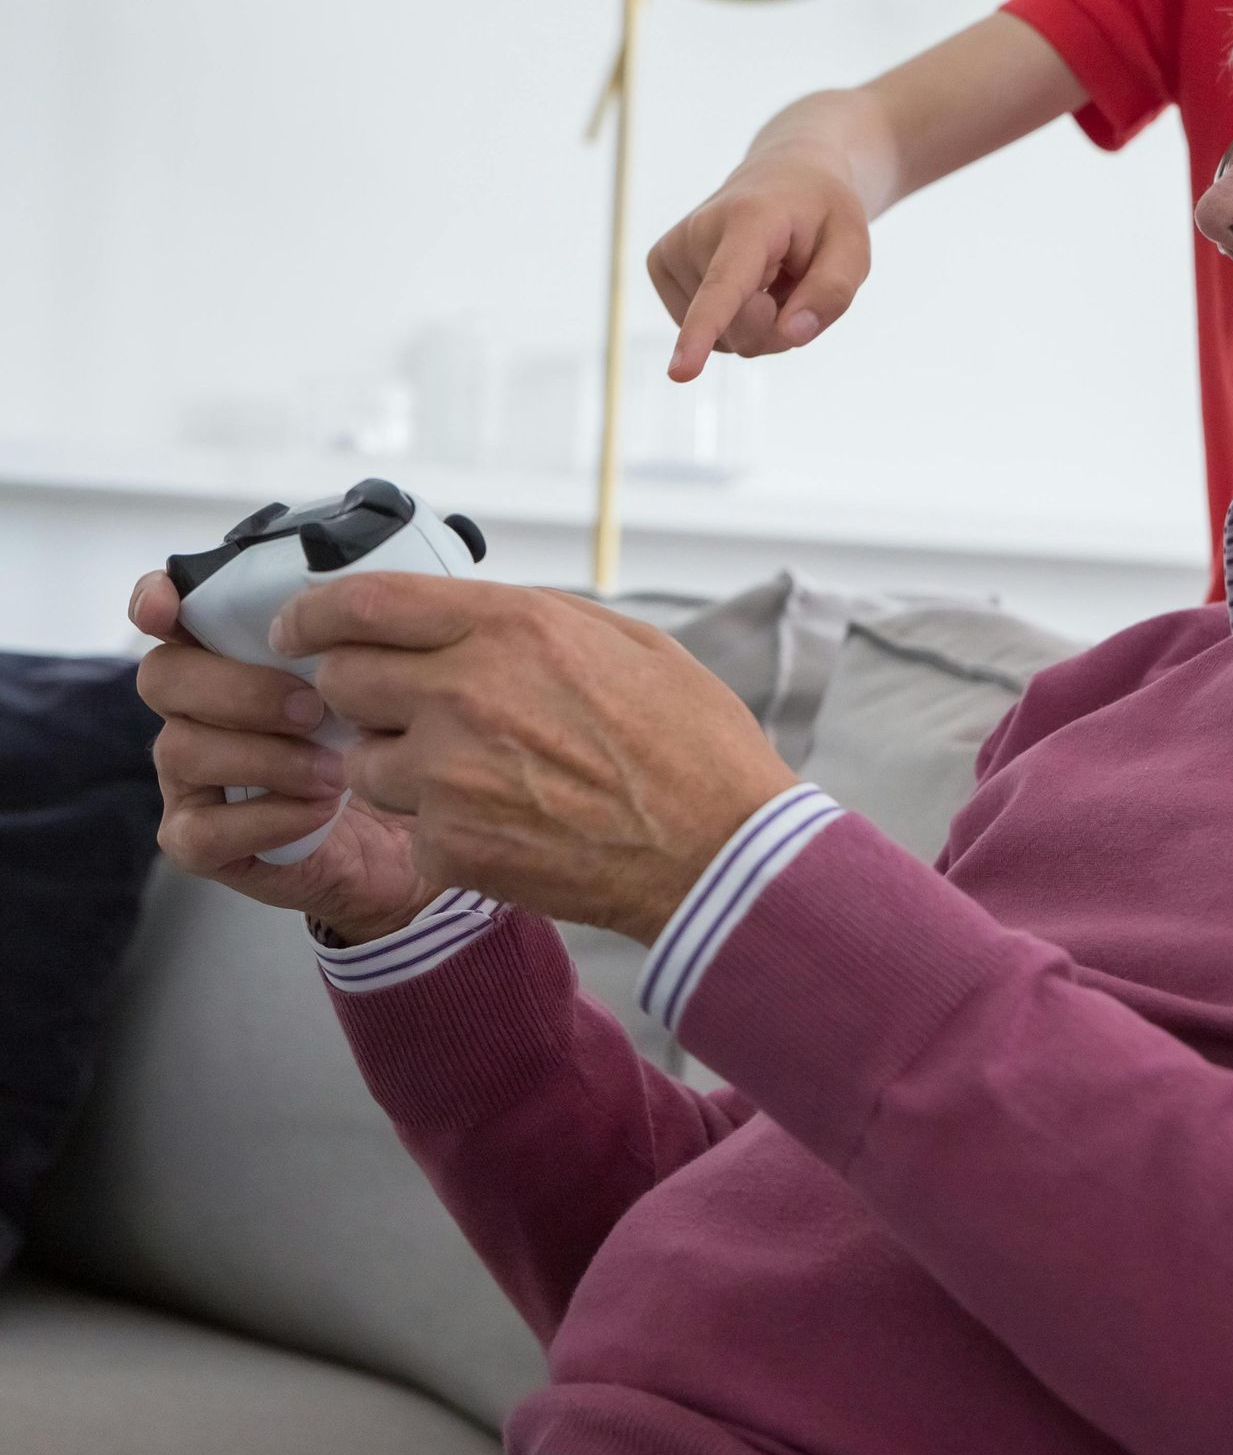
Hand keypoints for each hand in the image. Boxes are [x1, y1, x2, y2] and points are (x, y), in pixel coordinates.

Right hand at [131, 572, 439, 942]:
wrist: (401, 832)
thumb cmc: (377, 740)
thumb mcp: (375, 675)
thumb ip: (349, 635)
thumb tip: (352, 597)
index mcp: (227, 655)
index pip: (168, 615)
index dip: (156, 601)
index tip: (167, 608)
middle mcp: (193, 711)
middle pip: (164, 676)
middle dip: (241, 688)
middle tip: (313, 709)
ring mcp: (186, 778)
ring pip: (182, 749)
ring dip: (267, 757)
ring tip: (335, 770)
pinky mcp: (197, 841)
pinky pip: (203, 830)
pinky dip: (267, 818)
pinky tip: (319, 810)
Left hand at [269, 571, 796, 942]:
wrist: (714, 852)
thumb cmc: (687, 742)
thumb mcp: (625, 640)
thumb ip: (532, 617)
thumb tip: (468, 611)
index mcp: (508, 625)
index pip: (363, 603)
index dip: (313, 614)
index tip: (296, 627)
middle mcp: (466, 690)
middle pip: (342, 679)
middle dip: (353, 689)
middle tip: (383, 703)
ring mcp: (451, 773)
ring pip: (362, 759)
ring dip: (391, 761)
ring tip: (459, 770)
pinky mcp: (452, 845)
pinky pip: (408, 825)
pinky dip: (437, 824)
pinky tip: (496, 820)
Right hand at [647, 150, 870, 380]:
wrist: (784, 175)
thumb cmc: (821, 214)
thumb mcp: (853, 246)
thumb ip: (832, 291)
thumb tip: (791, 335)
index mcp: (750, 220)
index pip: (725, 286)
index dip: (703, 330)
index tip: (680, 372)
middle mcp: (699, 230)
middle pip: (740, 329)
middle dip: (778, 326)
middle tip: (795, 279)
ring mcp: (672, 249)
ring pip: (723, 337)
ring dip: (759, 319)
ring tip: (769, 272)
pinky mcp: (661, 266)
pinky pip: (706, 332)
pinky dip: (734, 319)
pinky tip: (746, 280)